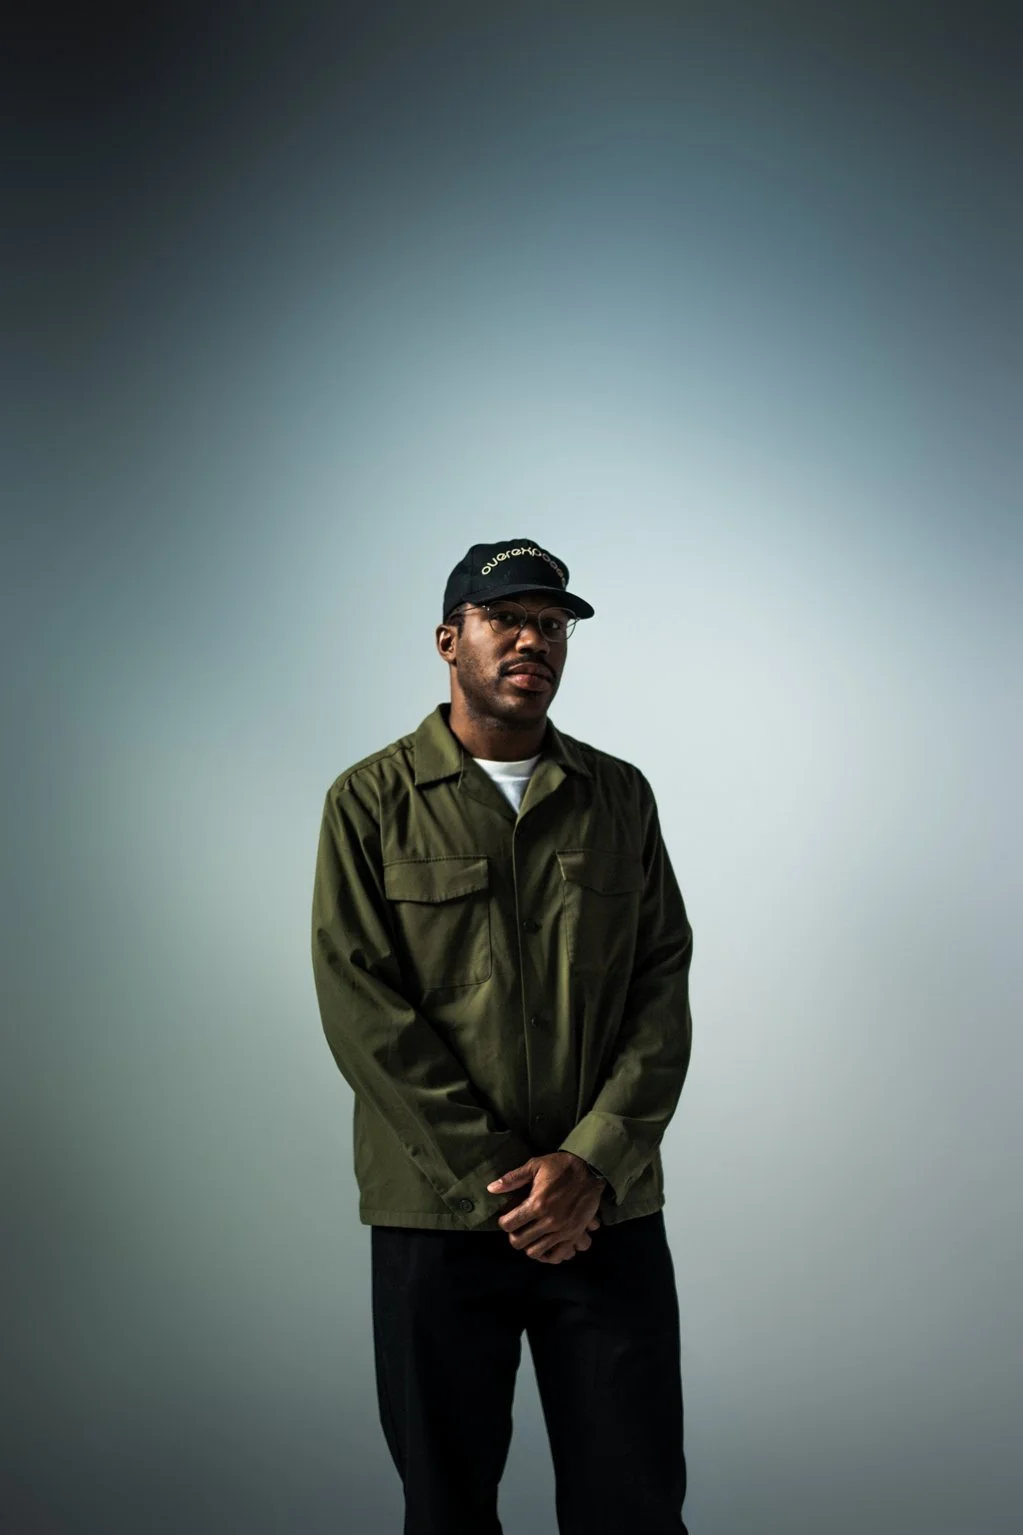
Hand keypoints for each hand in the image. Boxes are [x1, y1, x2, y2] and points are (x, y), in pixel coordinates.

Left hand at [486, 1152, 604, 1262]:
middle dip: (514, 1235)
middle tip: (517, 1228)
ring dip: (529, 1246)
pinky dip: (548, 1255)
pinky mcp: (574, 1236)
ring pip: (536, 1253)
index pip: (508, 1225)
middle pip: (519, 1242)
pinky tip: (544, 1245)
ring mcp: (562, 1231)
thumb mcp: (536, 1165)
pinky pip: (557, 1256)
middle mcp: (548, 1222)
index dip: (503, 1222)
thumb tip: (491, 1188)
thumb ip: (513, 1178)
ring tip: (530, 1236)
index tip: (506, 1218)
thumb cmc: (561, 1166)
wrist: (592, 1171)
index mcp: (536, 1204)